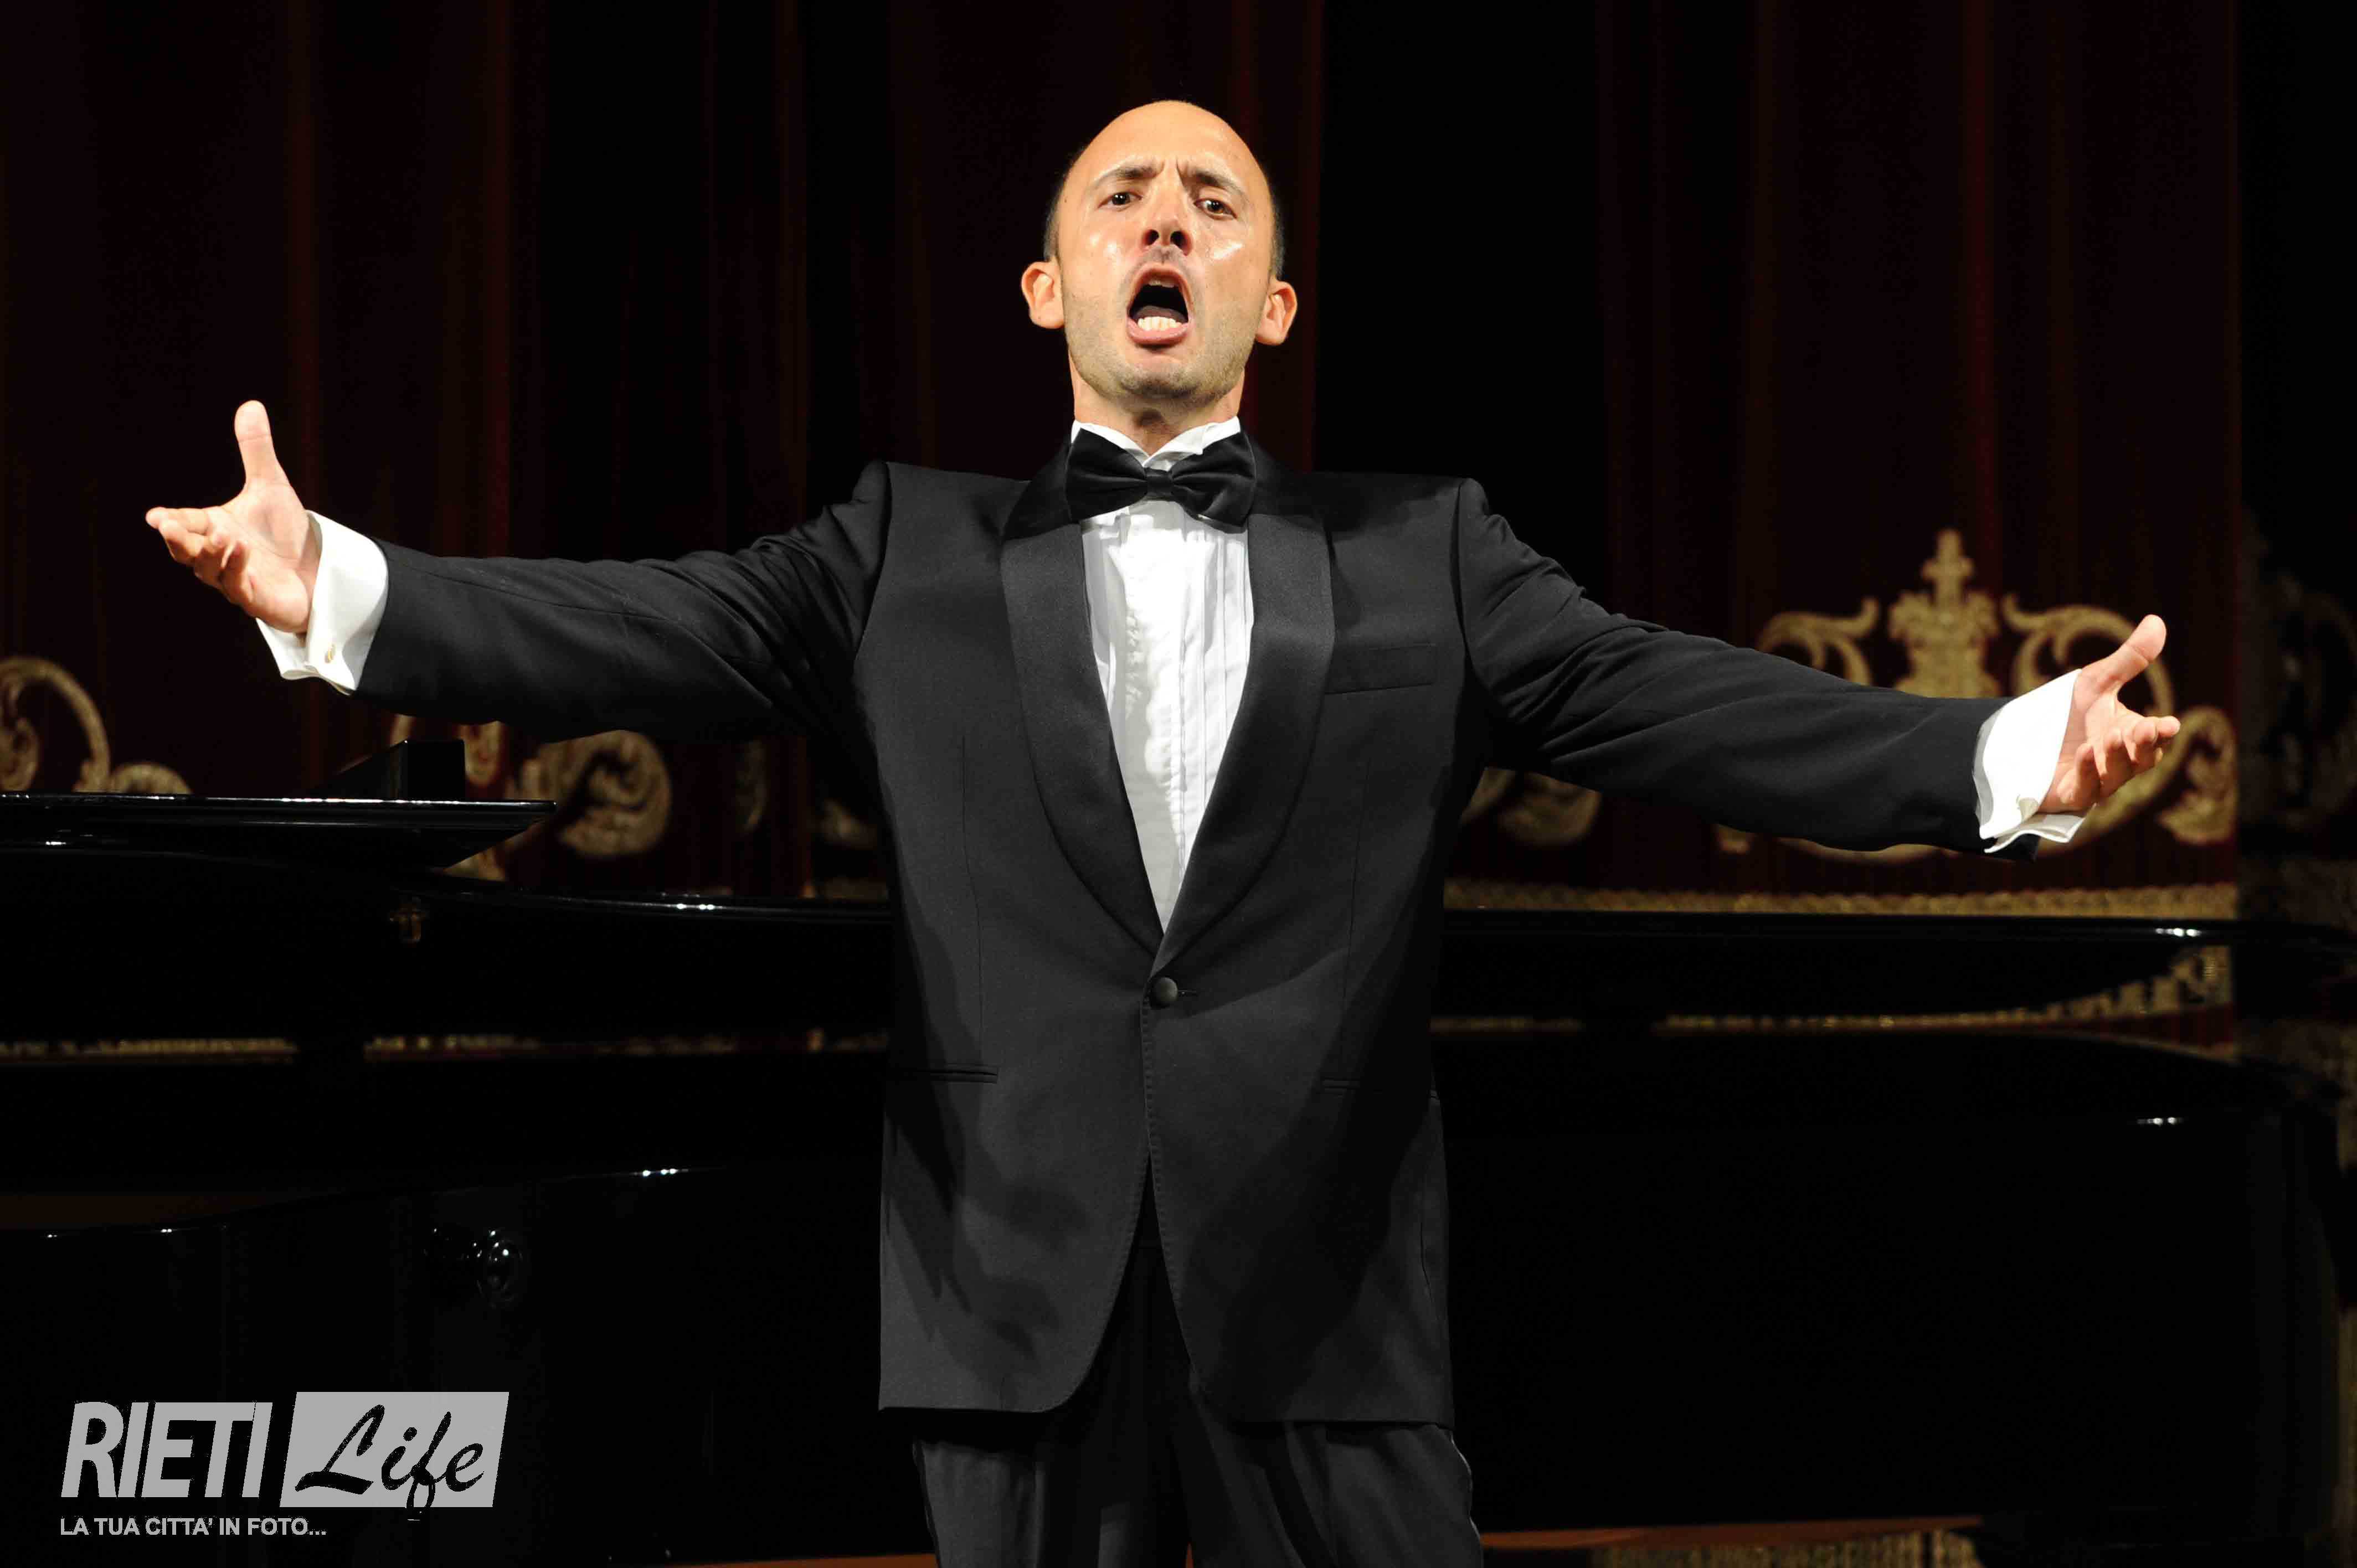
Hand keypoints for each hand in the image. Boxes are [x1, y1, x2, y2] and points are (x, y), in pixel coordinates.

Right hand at [145, 401, 318, 635]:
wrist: (316, 567)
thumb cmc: (284, 531)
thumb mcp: (271, 485)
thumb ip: (255, 450)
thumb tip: (251, 405)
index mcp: (213, 528)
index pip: (185, 524)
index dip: (170, 521)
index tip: (156, 516)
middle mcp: (217, 555)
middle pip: (187, 551)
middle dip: (178, 540)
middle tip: (170, 527)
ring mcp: (234, 579)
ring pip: (210, 571)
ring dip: (212, 555)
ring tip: (223, 537)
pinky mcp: (255, 599)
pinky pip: (239, 588)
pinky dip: (237, 571)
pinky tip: (242, 552)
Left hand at [2037, 613, 2181, 814]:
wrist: (2028, 743)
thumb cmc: (2071, 715)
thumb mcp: (2097, 683)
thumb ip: (2129, 659)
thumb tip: (2157, 621)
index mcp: (2132, 736)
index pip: (2155, 736)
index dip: (2162, 731)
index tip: (2168, 723)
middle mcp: (2121, 761)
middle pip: (2142, 759)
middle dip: (2144, 744)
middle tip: (2144, 728)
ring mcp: (2098, 781)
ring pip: (2115, 775)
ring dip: (2115, 756)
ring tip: (2111, 737)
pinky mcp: (2072, 794)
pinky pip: (2085, 789)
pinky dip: (2086, 773)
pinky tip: (2083, 753)